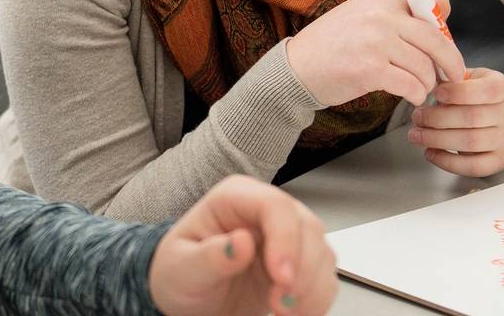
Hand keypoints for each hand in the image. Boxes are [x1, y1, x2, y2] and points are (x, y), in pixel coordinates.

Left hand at [149, 175, 338, 314]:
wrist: (189, 300)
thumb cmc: (178, 274)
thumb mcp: (182, 267)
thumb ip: (209, 256)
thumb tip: (240, 242)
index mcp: (235, 198)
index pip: (274, 206)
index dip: (285, 240)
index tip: (282, 277)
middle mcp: (265, 212)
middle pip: (306, 227)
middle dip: (301, 269)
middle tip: (280, 303)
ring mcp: (286, 237)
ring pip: (322, 252)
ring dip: (311, 287)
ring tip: (283, 312)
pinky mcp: (298, 264)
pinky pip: (325, 277)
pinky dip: (317, 298)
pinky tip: (295, 312)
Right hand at [284, 0, 497, 107]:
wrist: (296, 69)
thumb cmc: (334, 46)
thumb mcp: (366, 18)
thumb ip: (402, 14)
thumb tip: (446, 8)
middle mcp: (381, 13)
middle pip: (437, 38)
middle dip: (452, 63)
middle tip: (453, 77)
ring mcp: (375, 39)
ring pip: (425, 66)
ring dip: (428, 84)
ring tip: (418, 90)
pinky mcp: (370, 67)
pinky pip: (411, 84)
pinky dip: (415, 94)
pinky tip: (409, 97)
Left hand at [408, 67, 503, 176]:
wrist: (495, 114)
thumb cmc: (474, 94)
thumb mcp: (466, 77)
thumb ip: (450, 77)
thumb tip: (424, 80)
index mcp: (501, 87)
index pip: (486, 90)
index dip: (456, 93)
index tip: (435, 93)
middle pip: (472, 118)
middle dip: (437, 118)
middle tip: (417, 117)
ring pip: (471, 143)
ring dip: (437, 140)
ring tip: (417, 135)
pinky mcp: (499, 160)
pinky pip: (475, 167)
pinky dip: (448, 162)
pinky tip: (430, 152)